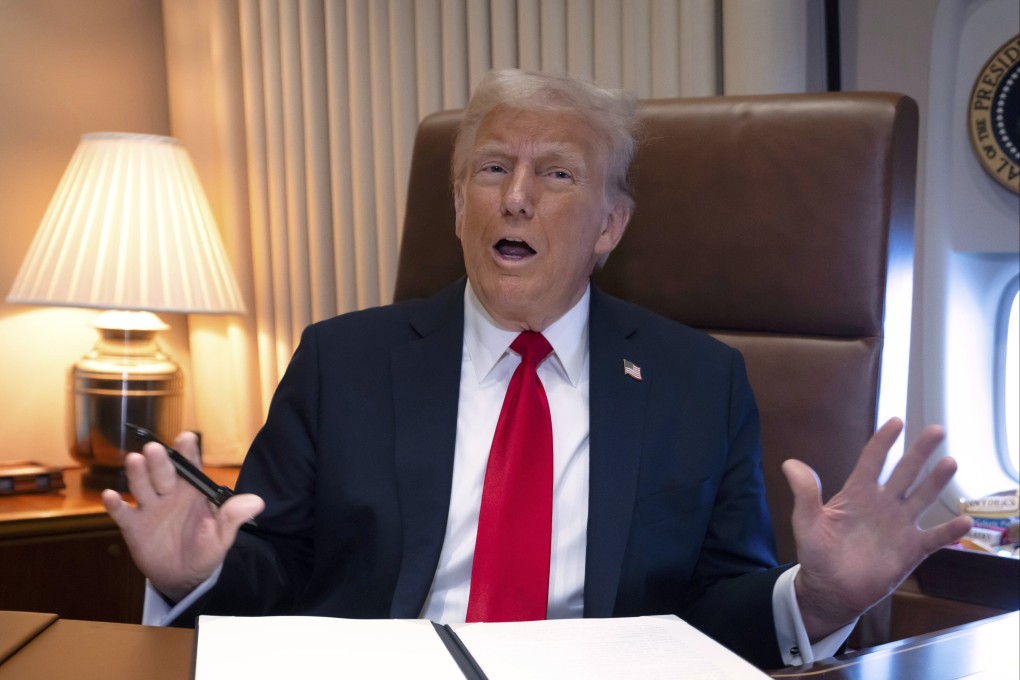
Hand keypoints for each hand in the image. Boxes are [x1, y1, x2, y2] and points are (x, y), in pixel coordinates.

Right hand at [101, 432, 263, 602]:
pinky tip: (111, 496)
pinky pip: (123, 513)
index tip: (187, 437)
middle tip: (154, 448)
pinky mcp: (134, 526)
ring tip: (134, 461)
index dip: (188, 451)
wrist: (185, 576)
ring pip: (142, 486)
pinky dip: (115, 505)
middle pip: (163, 472)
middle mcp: (169, 494)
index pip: (191, 466)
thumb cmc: (206, 549)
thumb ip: (234, 516)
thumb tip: (257, 502)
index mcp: (192, 491)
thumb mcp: (223, 535)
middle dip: (159, 461)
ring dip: (138, 474)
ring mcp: (150, 508)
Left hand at [782, 418, 971, 639]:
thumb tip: (789, 463)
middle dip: (920, 451)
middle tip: (936, 430)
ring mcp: (899, 526)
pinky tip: (964, 521)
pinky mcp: (910, 550)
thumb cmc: (817, 553)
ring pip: (922, 497)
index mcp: (857, 494)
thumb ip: (804, 493)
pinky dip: (949, 530)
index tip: (896, 421)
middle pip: (904, 472)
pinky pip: (934, 537)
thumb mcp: (806, 521)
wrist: (831, 590)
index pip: (872, 460)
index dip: (883, 441)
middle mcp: (882, 505)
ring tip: (950, 462)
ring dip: (936, 482)